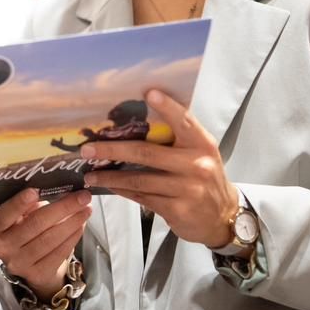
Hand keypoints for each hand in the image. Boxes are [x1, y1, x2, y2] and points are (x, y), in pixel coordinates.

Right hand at [0, 188, 92, 297]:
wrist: (28, 263)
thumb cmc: (25, 228)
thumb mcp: (20, 215)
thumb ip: (30, 203)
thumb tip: (53, 187)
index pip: (4, 214)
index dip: (18, 203)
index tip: (35, 191)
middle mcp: (3, 246)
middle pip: (36, 224)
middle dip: (62, 208)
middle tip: (82, 196)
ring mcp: (19, 263)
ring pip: (50, 239)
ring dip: (72, 222)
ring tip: (86, 209)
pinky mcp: (36, 274)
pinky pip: (58, 254)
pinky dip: (72, 237)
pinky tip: (81, 226)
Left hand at [78, 90, 235, 247]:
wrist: (222, 216)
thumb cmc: (204, 177)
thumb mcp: (200, 153)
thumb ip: (178, 139)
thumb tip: (136, 123)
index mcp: (202, 144)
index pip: (184, 121)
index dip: (167, 107)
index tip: (148, 93)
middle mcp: (196, 164)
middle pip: (146, 153)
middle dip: (112, 150)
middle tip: (87, 149)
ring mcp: (187, 189)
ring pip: (139, 179)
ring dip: (110, 177)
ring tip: (90, 174)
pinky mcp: (177, 209)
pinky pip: (142, 196)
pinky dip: (123, 191)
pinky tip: (109, 187)